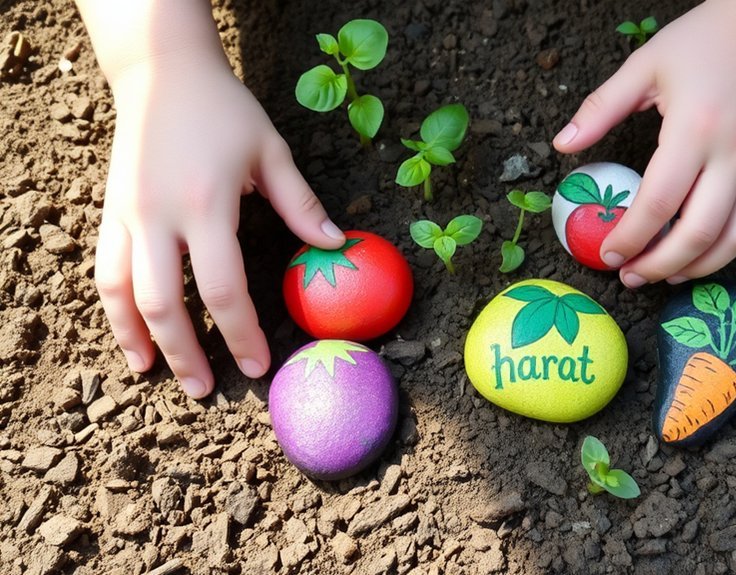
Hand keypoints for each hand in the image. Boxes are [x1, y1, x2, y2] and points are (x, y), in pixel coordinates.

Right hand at [96, 54, 343, 397]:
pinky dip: (113, 309)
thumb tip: (338, 245)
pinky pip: (104, 271)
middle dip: (186, 354)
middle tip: (208, 390)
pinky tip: (129, 335)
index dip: (241, 333)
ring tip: (155, 376)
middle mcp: (159, 216)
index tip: (258, 365)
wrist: (162, 72)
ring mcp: (127, 215)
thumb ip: (301, 204)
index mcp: (207, 205)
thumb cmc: (225, 110)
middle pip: (164, 303)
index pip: (223, 288)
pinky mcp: (109, 211)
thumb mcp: (271, 152)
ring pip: (121, 293)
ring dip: (138, 340)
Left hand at [554, 0, 735, 286]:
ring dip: (693, 269)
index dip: (630, 236)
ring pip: (731, 241)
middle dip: (658, 265)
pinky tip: (692, 257)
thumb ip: (600, 108)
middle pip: (696, 234)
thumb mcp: (644, 66)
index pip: (658, 202)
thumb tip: (562, 143)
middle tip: (628, 276)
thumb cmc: (703, 40)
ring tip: (658, 276)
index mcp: (695, 128)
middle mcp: (734, 154)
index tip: (606, 253)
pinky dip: (721, 252)